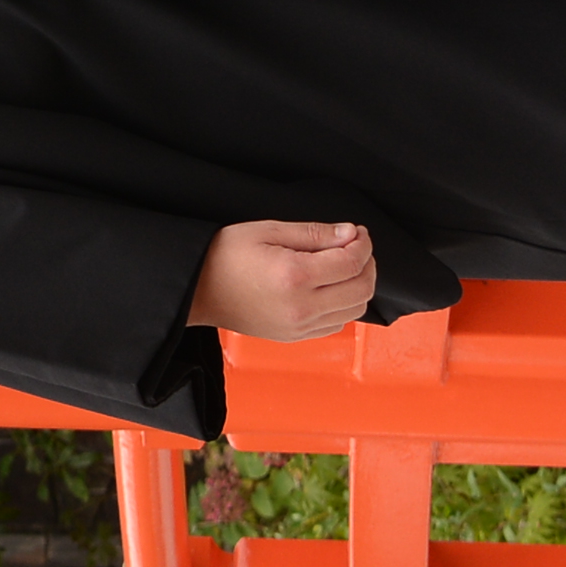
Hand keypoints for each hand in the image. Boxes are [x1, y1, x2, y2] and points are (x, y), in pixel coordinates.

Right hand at [191, 220, 376, 341]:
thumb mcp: (268, 230)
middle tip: (356, 246)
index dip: (362, 243)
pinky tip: (331, 288)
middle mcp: (302, 307)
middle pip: (361, 288)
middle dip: (367, 263)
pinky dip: (345, 306)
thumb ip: (314, 234)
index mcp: (295, 276)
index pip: (351, 262)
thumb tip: (349, 234)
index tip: (358, 232)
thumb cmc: (225, 256)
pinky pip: (337, 325)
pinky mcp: (295, 337)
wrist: (197, 289)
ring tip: (346, 266)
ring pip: (355, 310)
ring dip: (360, 286)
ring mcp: (299, 326)